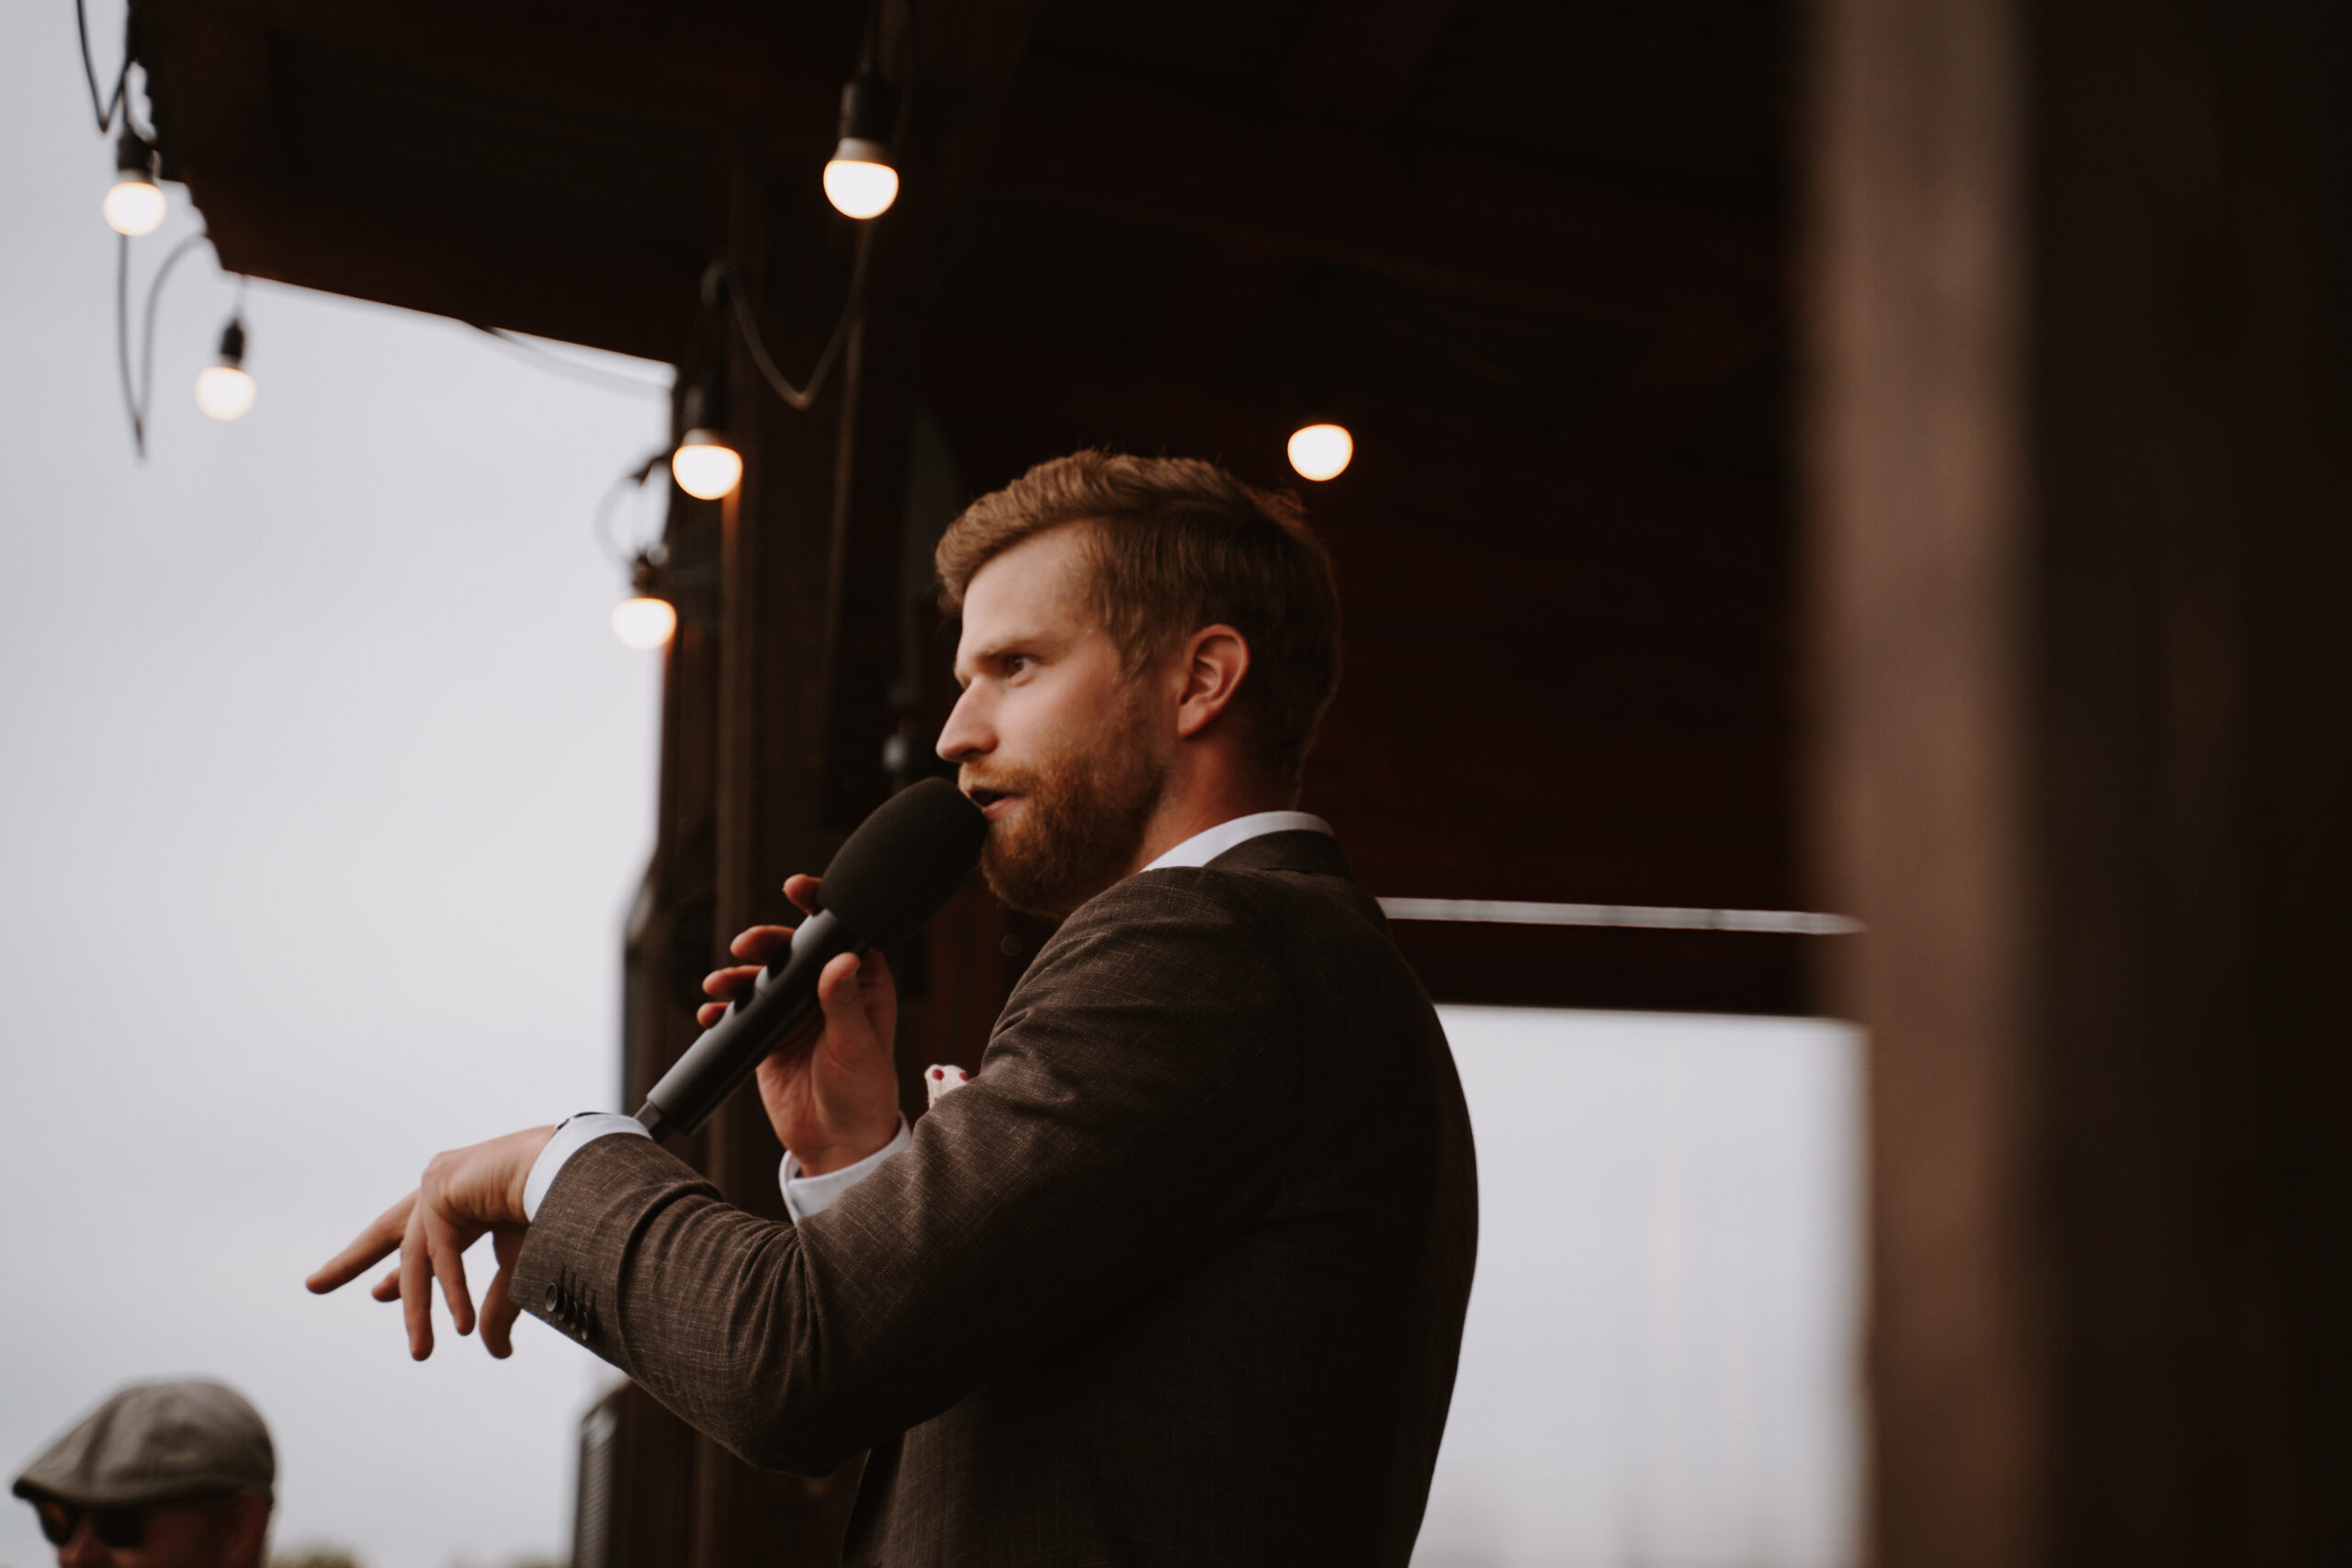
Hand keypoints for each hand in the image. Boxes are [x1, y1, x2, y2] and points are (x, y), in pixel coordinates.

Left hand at [305, 1125, 553, 1359]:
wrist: (580, 1169)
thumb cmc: (560, 1208)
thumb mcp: (520, 1268)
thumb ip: (496, 1308)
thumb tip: (494, 1353)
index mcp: (470, 1197)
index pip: (425, 1239)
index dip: (401, 1273)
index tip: (377, 1294)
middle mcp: (449, 1185)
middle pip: (388, 1230)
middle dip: (352, 1261)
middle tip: (313, 1285)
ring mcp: (441, 1181)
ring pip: (416, 1256)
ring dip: (416, 1307)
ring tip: (421, 1352)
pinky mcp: (439, 1184)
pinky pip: (438, 1251)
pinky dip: (451, 1290)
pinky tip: (460, 1326)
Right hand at [702, 873, 902, 1174]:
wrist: (837, 1142)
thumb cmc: (864, 1093)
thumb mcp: (856, 1045)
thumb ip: (845, 1003)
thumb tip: (841, 959)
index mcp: (861, 983)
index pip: (841, 933)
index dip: (821, 907)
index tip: (797, 888)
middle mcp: (826, 991)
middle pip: (792, 950)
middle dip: (765, 942)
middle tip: (745, 945)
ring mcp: (795, 1012)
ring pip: (761, 978)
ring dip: (737, 975)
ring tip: (719, 984)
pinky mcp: (768, 1036)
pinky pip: (740, 1013)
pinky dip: (722, 1010)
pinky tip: (711, 1013)